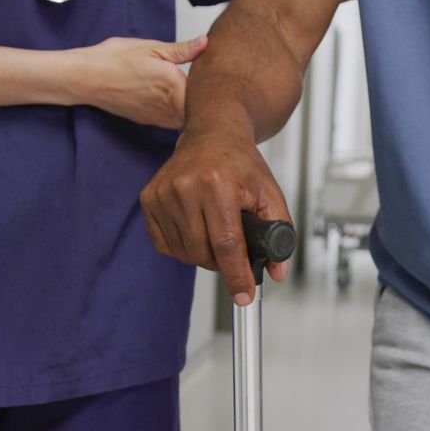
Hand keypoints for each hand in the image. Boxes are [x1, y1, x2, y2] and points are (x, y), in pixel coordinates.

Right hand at [74, 36, 207, 127]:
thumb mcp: (151, 47)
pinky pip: (172, 122)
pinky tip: (177, 101)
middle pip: (200, 112)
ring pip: (187, 119)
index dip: (216, 90)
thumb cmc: (114, 60)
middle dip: (207, 102)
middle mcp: (168, 106)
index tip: (223, 82)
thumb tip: (205, 43)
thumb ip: (182, 50)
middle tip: (215, 89)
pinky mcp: (148, 120)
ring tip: (197, 97)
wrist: (86, 78)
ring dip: (193, 110)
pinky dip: (178, 113)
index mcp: (173, 86)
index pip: (206, 96)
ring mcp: (158, 117)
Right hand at [140, 130, 291, 305]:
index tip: (243, 295)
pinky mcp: (149, 198)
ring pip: (183, 252)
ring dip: (202, 255)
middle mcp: (186, 186)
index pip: (227, 244)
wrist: (213, 135)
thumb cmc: (241, 165)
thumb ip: (280, 233)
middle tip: (232, 251)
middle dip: (221, 263)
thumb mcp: (270, 194)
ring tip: (215, 231)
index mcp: (218, 184)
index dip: (236, 275)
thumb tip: (277, 272)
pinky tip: (195, 227)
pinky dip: (182, 247)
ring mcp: (163, 192)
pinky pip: (164, 244)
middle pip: (202, 252)